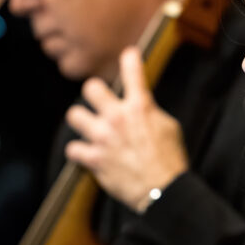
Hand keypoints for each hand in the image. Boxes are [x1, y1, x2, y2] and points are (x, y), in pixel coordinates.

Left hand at [65, 46, 188, 212]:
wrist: (163, 190)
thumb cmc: (170, 159)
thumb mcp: (169, 127)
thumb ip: (150, 112)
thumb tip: (140, 107)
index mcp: (140, 107)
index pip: (133, 72)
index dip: (130, 59)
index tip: (129, 54)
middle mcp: (118, 117)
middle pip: (91, 88)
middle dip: (95, 93)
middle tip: (101, 102)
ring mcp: (103, 138)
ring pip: (74, 115)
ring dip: (82, 120)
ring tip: (90, 127)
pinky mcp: (94, 158)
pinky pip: (73, 148)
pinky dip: (80, 150)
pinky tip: (87, 153)